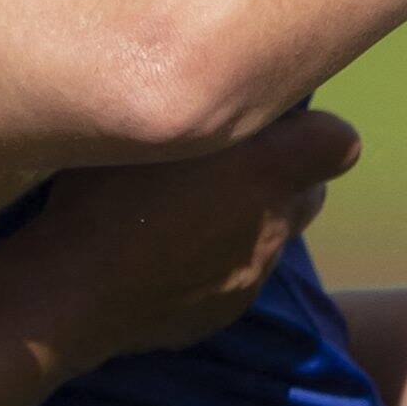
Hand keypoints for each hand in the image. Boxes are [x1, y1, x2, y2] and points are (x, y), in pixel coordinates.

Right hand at [0, 111, 360, 368]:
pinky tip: (167, 254)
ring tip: (186, 210)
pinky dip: (216, 261)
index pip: (337, 143)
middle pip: (307, 191)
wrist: (69, 293)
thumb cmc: (99, 191)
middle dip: (280, 174)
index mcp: (265, 171)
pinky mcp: (225, 312)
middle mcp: (273, 225)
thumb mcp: (148, 124)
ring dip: (245, 219)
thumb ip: (204, 109)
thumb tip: (227, 93)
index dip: (314, 130)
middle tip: (224, 160)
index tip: (276, 121)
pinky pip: (237, 276)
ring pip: (272, 236)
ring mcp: (252, 275)